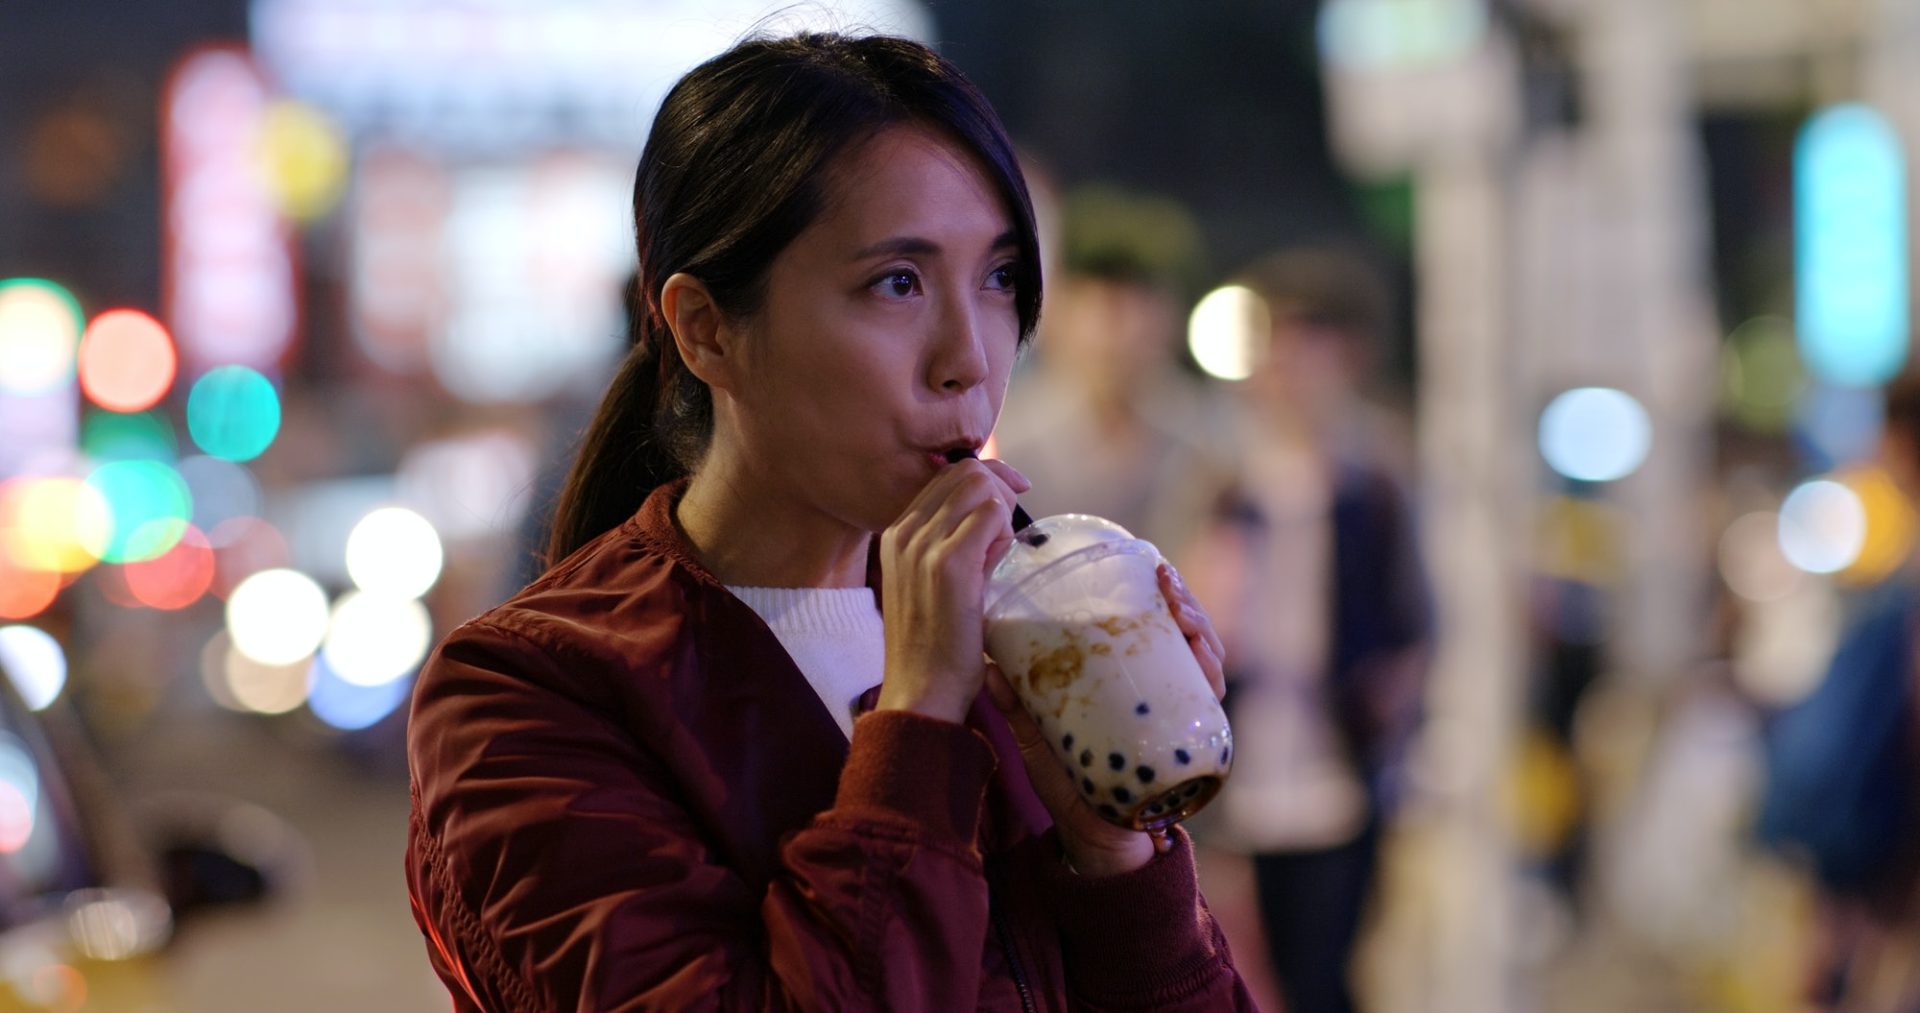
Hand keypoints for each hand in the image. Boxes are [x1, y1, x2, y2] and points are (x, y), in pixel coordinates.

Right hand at [876, 458, 1028, 723]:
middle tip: (1005, 534)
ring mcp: (923, 545)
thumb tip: (994, 517)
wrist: (920, 691)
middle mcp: (904, 532)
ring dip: (1000, 512)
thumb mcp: (932, 584)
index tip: (1008, 502)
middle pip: (964, 471)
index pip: (945, 476)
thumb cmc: (933, 647)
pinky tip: (998, 562)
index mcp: (896, 535)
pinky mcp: (948, 563)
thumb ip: (955, 546)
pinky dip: (1004, 532)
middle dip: (997, 491)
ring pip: (979, 485)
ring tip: (996, 554)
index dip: (985, 481)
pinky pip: (991, 514)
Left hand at [982, 562, 1228, 875]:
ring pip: (1202, 652)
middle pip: (1180, 628)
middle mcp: (1159, 690)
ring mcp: (1179, 711)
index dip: (1148, 588)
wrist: (1097, 844)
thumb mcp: (1039, 740)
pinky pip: (1210, 696)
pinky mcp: (1195, 738)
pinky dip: (1210, 669)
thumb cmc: (1072, 787)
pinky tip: (1202, 652)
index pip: (1144, 622)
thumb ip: (1017, 708)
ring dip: (1199, 623)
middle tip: (1163, 577)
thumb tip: (987, 667)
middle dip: (1181, 596)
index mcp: (1124, 681)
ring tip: (1180, 607)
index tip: (1140, 562)